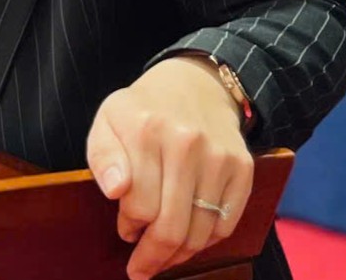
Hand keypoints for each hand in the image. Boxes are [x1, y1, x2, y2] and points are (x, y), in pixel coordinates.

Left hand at [86, 56, 252, 279]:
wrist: (195, 84)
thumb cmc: (144, 111)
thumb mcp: (108, 122)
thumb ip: (103, 157)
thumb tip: (117, 190)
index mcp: (146, 130)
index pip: (139, 206)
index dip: (129, 227)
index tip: (126, 231)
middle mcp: (186, 143)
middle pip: (171, 226)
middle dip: (153, 256)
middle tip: (142, 267)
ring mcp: (219, 156)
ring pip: (200, 232)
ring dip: (179, 254)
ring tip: (164, 255)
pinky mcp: (242, 168)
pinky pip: (226, 224)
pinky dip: (207, 241)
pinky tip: (190, 239)